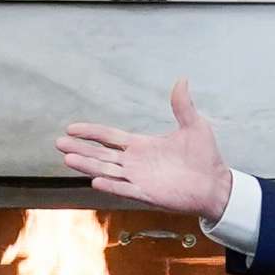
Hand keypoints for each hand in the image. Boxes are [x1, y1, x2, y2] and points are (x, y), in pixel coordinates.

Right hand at [56, 78, 234, 222]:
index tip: (71, 128)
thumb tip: (182, 79)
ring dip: (88, 165)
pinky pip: (125, 190)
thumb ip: (183, 105)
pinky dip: (111, 186)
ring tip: (67, 158)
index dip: (91, 133)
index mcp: (141, 146)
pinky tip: (94, 181)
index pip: (110, 138)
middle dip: (80, 149)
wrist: (216, 184)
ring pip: (107, 171)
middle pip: (101, 155)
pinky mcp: (148, 194)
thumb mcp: (194, 125)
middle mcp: (136, 163)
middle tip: (58, 143)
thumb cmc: (205, 157)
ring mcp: (139, 179)